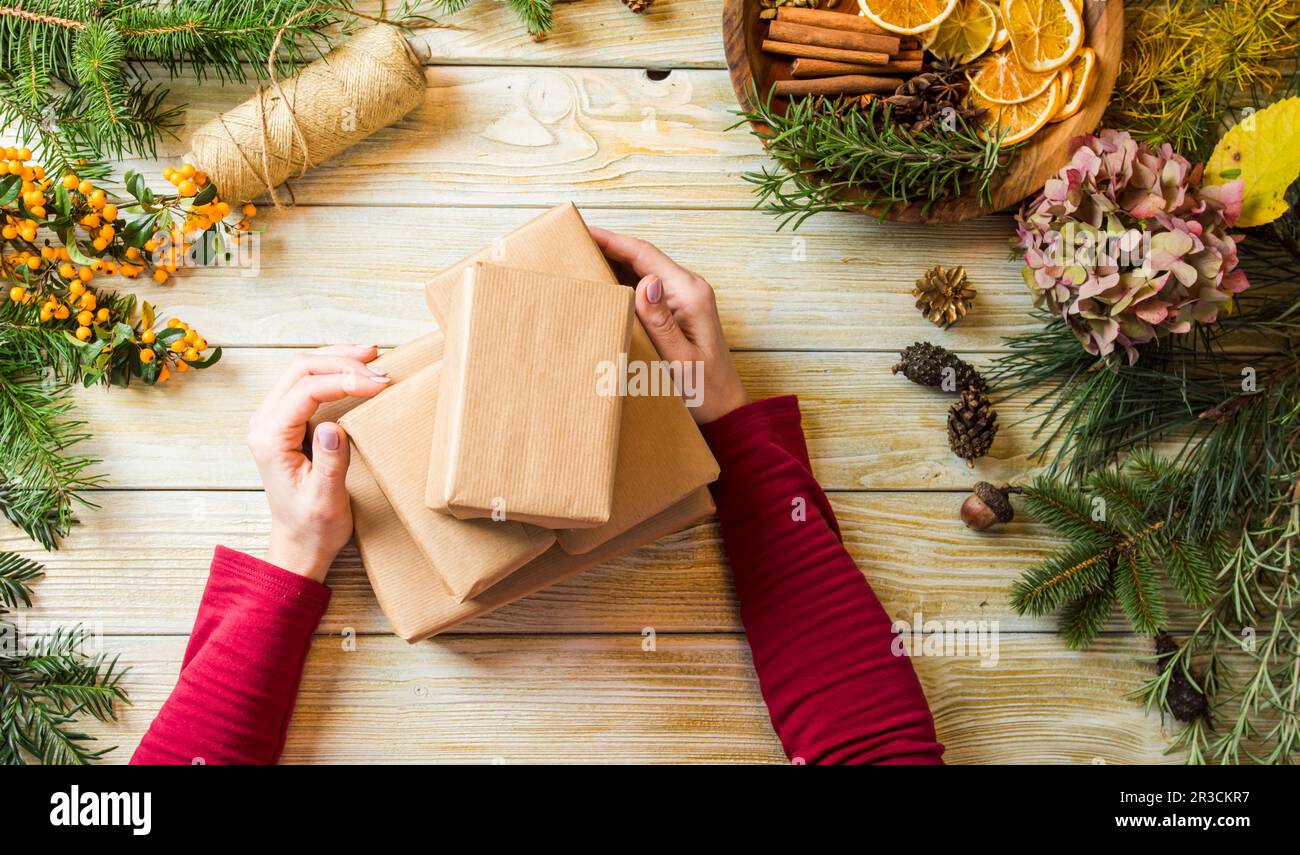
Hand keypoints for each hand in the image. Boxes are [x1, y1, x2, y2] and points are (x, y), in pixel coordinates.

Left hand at [248, 345, 390, 581]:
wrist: (298, 544)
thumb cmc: (312, 527)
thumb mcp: (325, 501)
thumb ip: (330, 463)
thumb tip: (334, 427)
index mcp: (270, 439)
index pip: (307, 391)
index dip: (345, 380)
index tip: (380, 385)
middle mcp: (265, 423)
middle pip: (301, 370)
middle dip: (343, 362)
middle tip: (381, 369)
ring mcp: (274, 419)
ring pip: (302, 370)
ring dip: (338, 359)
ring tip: (372, 357)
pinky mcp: (287, 421)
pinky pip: (307, 382)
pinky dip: (333, 370)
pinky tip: (355, 368)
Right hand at [591, 227, 747, 424]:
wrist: (726, 409)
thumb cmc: (705, 389)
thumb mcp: (680, 360)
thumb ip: (662, 322)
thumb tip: (647, 282)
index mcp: (690, 293)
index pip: (645, 255)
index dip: (612, 241)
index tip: (583, 231)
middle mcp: (689, 289)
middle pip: (642, 257)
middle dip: (608, 248)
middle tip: (573, 244)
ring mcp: (683, 299)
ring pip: (642, 271)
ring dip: (613, 265)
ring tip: (580, 260)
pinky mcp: (677, 312)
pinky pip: (646, 289)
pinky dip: (622, 284)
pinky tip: (602, 288)